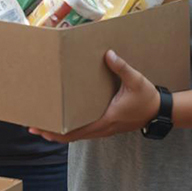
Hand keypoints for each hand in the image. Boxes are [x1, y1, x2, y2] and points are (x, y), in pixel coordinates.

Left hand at [28, 50, 159, 143]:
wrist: (159, 111)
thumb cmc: (147, 98)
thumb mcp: (136, 81)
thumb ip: (122, 68)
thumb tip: (108, 54)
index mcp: (105, 120)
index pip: (75, 132)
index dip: (55, 132)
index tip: (39, 128)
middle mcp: (101, 128)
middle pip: (70, 136)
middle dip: (51, 132)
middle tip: (32, 124)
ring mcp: (103, 128)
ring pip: (76, 135)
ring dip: (59, 131)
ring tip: (42, 122)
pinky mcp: (105, 124)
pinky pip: (83, 130)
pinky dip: (70, 127)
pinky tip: (63, 118)